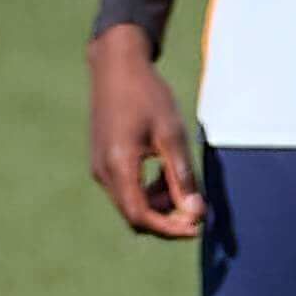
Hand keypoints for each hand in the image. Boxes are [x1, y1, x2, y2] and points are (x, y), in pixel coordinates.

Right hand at [85, 23, 202, 239]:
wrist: (116, 67)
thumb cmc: (147, 95)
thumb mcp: (172, 134)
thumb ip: (182, 176)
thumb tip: (195, 213)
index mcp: (119, 165)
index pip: (141, 216)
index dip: (169, 228)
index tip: (196, 227)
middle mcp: (103, 172)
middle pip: (134, 215)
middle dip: (166, 217)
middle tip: (195, 205)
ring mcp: (99, 168)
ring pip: (130, 204)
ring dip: (158, 202)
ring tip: (180, 179)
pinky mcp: (101, 162)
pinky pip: (125, 189)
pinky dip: (147, 190)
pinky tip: (163, 169)